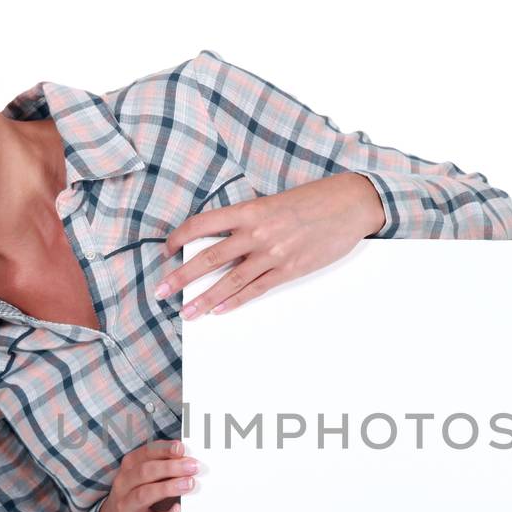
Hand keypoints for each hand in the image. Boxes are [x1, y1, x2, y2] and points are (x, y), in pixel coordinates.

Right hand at [97, 439, 200, 511]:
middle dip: (170, 467)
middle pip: (144, 472)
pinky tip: (178, 510)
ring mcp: (126, 507)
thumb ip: (161, 470)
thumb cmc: (135, 500)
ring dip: (169, 487)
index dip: (163, 450)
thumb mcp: (141, 481)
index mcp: (127, 470)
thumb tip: (188, 461)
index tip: (180, 448)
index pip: (144, 454)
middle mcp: (123, 486)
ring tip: (189, 484)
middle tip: (192, 466)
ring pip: (145, 494)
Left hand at [154, 172, 385, 318]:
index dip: (181, 237)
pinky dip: (236, 301)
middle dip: (181, 275)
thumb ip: (251, 219)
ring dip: (205, 298)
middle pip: (209, 257)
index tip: (167, 249)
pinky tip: (220, 311)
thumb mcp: (276, 201)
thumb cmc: (315, 200)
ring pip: (230, 280)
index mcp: (251, 210)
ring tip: (186, 312)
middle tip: (161, 290)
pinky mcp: (290, 270)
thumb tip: (228, 237)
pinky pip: (256, 289)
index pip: (204, 224)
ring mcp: (273, 253)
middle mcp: (257, 232)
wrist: (350, 204)